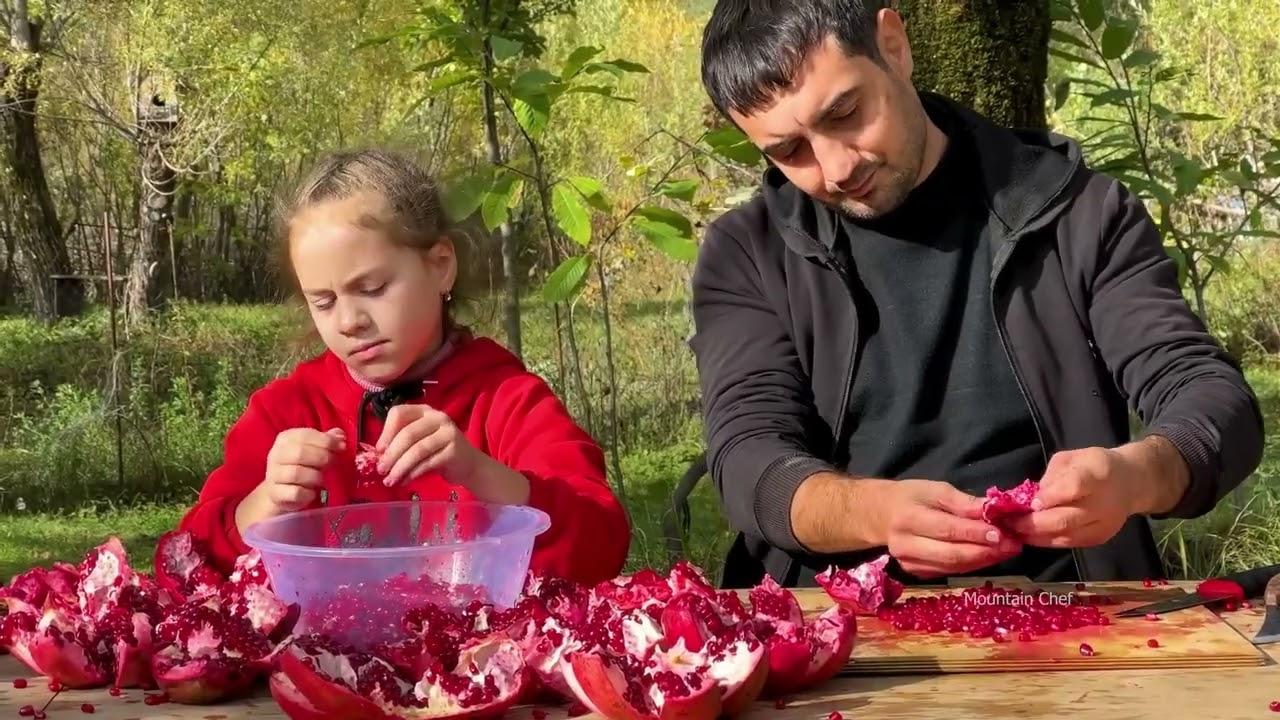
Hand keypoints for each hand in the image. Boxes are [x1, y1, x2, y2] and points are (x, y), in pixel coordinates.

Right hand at [237, 428, 344, 530]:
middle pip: (299, 453)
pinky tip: (312, 493)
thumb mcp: (313, 449)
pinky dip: (308, 494)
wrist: (280, 491)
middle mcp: (276, 455)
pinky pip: (295, 493)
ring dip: (315, 477)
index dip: (326, 441)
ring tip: (320, 479)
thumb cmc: (301, 466)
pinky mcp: (276, 494)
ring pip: (296, 473)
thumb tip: (340, 436)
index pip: (305, 435)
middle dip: (322, 458)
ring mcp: (273, 475)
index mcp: (285, 439)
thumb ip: (327, 441)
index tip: (341, 447)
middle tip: (332, 463)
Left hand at [375, 405, 480, 486]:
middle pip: (407, 434)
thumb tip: (378, 455)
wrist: (467, 464)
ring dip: (400, 467)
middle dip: (391, 454)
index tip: (378, 450)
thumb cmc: (436, 451)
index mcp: (424, 411)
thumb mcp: (417, 441)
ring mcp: (448, 433)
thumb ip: (399, 442)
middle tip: (381, 470)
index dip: (386, 432)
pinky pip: (428, 463)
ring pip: (417, 450)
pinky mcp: (454, 450)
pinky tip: (405, 481)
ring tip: (390, 480)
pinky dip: (413, 473)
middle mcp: (437, 417)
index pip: (399, 413)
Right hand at [883, 479, 1022, 578]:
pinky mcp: (917, 573)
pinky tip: (989, 555)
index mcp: (908, 519)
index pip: (947, 530)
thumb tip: (992, 510)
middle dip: (986, 551)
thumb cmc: (910, 497)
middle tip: (1013, 545)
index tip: (1002, 532)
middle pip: (952, 554)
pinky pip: (951, 571)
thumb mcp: (934, 489)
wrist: (881, 516)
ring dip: (985, 559)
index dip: (976, 533)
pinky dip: (973, 564)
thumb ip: (962, 502)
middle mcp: (906, 546)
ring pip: (954, 567)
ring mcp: (910, 564)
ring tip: (1008, 550)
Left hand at [1007, 447, 1137, 547]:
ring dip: (1036, 536)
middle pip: (1066, 519)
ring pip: (1066, 536)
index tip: (1031, 503)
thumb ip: (1052, 475)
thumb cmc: (1092, 466)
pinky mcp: (1101, 538)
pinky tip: (1031, 537)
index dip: (1050, 497)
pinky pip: (1071, 543)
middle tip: (1009, 522)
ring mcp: (1104, 524)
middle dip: (1033, 523)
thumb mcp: (1071, 458)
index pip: (1073, 487)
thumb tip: (1033, 496)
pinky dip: (1048, 542)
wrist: (1130, 483)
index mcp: (1096, 474)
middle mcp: (1103, 503)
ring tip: (1014, 531)